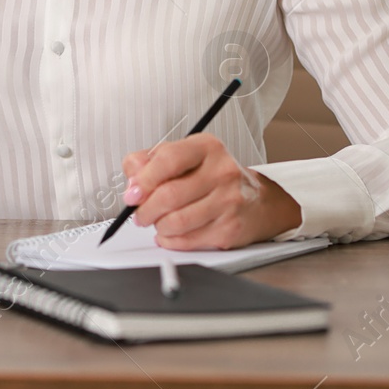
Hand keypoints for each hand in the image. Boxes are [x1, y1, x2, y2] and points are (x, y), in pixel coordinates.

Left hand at [121, 133, 301, 250]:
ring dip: (158, 226)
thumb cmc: (213, 177)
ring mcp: (229, 201)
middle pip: (169, 195)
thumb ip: (150, 161)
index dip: (144, 180)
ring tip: (158, 222)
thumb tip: (132, 180)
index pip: (169, 159)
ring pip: (177, 222)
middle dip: (146, 210)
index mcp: (206, 148)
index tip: (131, 194)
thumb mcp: (184, 157)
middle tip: (140, 214)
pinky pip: (188, 241)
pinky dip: (170, 240)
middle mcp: (222, 172)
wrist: (257, 200)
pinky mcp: (230, 228)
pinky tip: (171, 234)